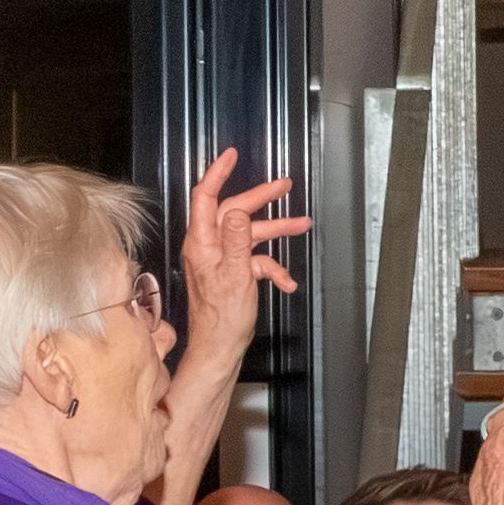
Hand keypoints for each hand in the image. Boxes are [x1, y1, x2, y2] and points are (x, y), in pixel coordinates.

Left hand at [175, 150, 309, 345]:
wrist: (220, 348)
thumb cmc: (222, 319)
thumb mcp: (236, 274)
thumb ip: (237, 239)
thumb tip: (239, 211)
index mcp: (202, 243)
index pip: (205, 196)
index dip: (218, 173)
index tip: (231, 155)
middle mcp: (208, 247)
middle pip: (234, 211)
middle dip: (262, 199)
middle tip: (284, 186)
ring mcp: (220, 259)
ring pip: (249, 235)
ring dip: (276, 232)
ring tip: (301, 225)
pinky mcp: (231, 272)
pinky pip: (254, 260)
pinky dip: (272, 268)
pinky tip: (285, 281)